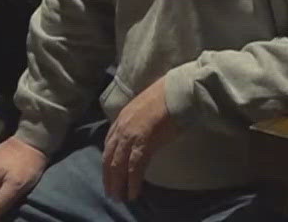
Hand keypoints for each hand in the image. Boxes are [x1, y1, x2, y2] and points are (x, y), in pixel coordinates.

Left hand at [102, 77, 179, 202]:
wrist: (178, 91)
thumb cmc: (168, 95)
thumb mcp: (145, 107)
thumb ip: (138, 120)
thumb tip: (142, 131)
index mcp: (121, 117)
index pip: (109, 144)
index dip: (108, 160)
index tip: (109, 172)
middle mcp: (121, 127)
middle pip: (109, 157)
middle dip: (108, 177)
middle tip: (111, 192)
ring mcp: (130, 136)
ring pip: (118, 165)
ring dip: (117, 183)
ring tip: (119, 197)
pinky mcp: (143, 143)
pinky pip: (134, 167)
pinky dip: (132, 182)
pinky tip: (133, 193)